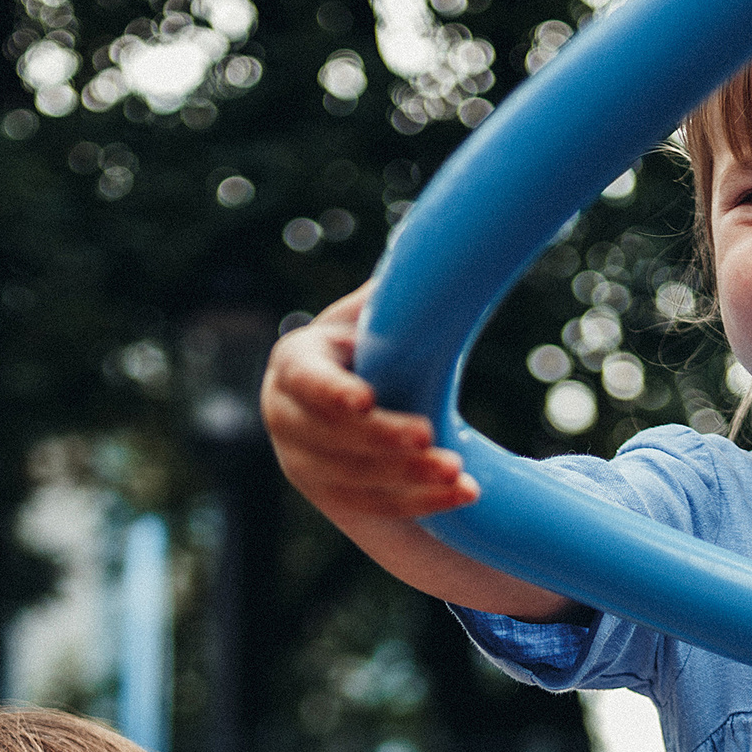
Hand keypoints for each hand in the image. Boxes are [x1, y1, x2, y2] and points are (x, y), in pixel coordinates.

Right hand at [260, 288, 480, 519]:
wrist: (357, 400)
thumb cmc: (371, 343)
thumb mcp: (373, 313)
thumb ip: (394, 290)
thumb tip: (442, 245)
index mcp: (296, 364)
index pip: (305, 380)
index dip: (331, 392)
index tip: (366, 399)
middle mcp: (287, 418)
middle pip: (330, 437)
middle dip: (381, 441)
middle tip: (429, 436)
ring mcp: (306, 464)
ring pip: (356, 478)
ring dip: (409, 479)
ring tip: (459, 474)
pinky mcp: (336, 498)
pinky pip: (379, 505)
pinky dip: (423, 502)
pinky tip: (464, 494)